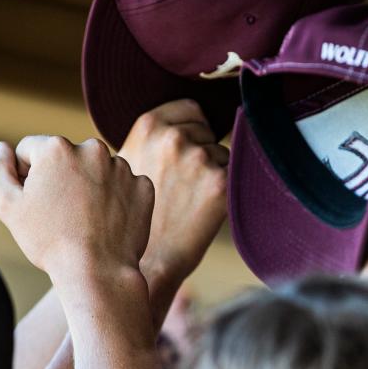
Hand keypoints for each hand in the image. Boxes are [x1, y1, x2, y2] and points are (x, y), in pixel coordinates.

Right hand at [0, 136, 154, 277]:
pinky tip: (106, 222)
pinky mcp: (143, 187)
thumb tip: (2, 149)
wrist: (97, 272)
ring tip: (84, 220)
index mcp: (56, 147)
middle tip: (60, 213)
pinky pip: (123, 187)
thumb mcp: (9, 207)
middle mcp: (93, 149)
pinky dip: (115, 200)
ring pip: (97, 171)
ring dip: (89, 187)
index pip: (31, 150)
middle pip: (67, 157)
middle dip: (60, 177)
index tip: (35, 200)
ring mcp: (123, 168)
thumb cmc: (50, 241)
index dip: (26, 175)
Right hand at [118, 100, 227, 294]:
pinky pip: (236, 173)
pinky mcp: (220, 183)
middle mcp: (174, 137)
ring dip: (214, 171)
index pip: (191, 109)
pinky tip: (205, 208)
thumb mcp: (131, 163)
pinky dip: (226, 189)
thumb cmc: (140, 214)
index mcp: (148, 125)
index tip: (184, 152)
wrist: (149, 260)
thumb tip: (188, 122)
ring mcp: (198, 159)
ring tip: (189, 199)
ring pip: (223, 154)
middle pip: (209, 131)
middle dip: (202, 151)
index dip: (193, 130)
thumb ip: (154, 138)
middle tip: (182, 185)